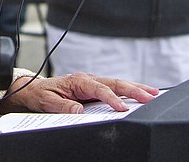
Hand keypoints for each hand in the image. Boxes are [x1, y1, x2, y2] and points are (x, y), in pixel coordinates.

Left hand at [0, 74, 158, 114]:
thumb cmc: (42, 95)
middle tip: (151, 96)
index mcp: (78, 81)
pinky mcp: (95, 88)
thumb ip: (63, 105)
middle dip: (134, 89)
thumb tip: (79, 110)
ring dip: (135, 88)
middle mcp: (88, 79)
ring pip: (117, 83)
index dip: (112, 98)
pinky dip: (128, 91)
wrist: (34, 90)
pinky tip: (140, 94)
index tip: (122, 108)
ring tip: (153, 93)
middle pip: (115, 82)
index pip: (99, 89)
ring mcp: (93, 83)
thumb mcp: (48, 102)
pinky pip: (114, 88)